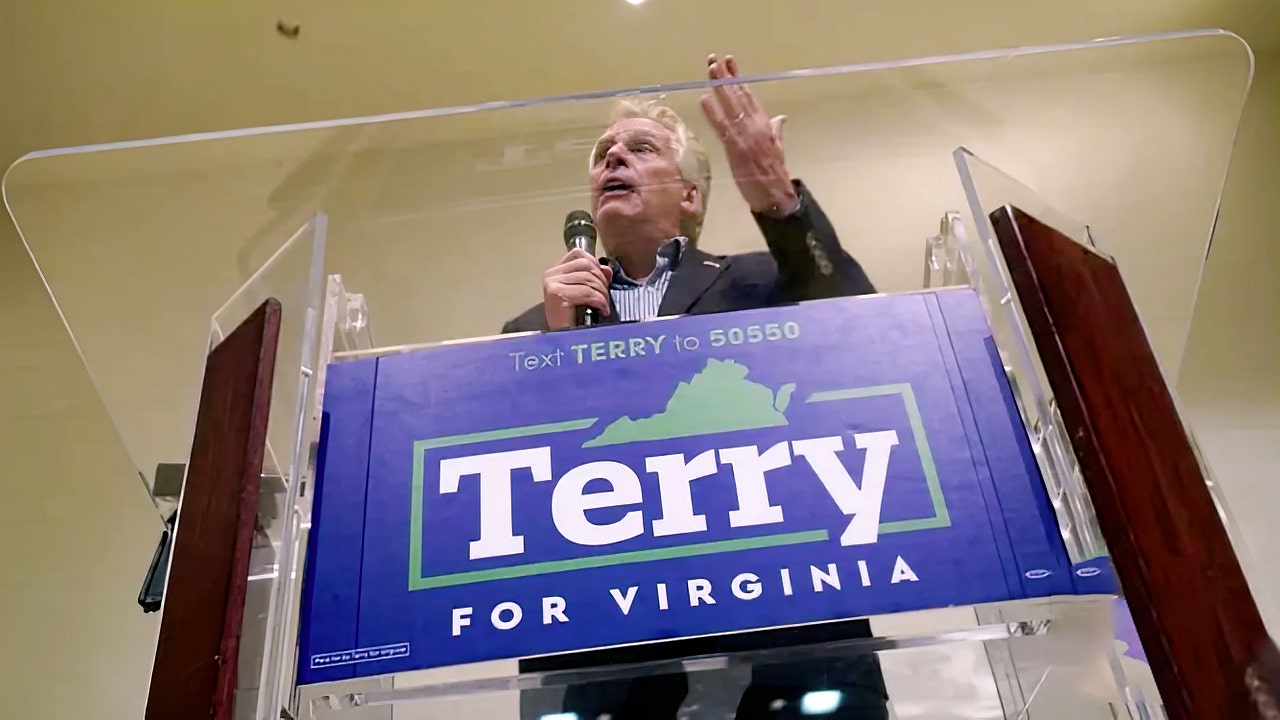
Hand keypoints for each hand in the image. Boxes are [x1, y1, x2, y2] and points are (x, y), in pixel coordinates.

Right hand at [543, 248, 613, 330]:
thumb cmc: (573, 321)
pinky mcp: (557, 295)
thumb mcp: (585, 293)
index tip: (604, 280)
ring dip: (602, 294)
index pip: (578, 254)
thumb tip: (606, 268)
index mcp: (555, 271)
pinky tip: (601, 311)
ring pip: (588, 278)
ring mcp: (552, 284)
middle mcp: (551, 275)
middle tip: (604, 298)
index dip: (595, 264)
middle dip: (601, 281)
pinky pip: (587, 291)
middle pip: (586, 265)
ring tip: (602, 307)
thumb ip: (594, 277)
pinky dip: (599, 301)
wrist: (564, 341)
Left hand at [700, 54, 798, 217]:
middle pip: (738, 96)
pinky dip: (713, 114)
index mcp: (765, 124)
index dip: (738, 79)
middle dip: (726, 77)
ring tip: (710, 71)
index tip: (729, 63)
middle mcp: (755, 125)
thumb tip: (781, 118)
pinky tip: (704, 100)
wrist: (776, 194)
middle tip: (714, 60)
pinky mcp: (735, 148)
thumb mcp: (778, 148)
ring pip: (730, 107)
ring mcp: (745, 135)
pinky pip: (722, 128)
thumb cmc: (775, 173)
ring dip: (719, 88)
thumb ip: (777, 131)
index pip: (749, 96)